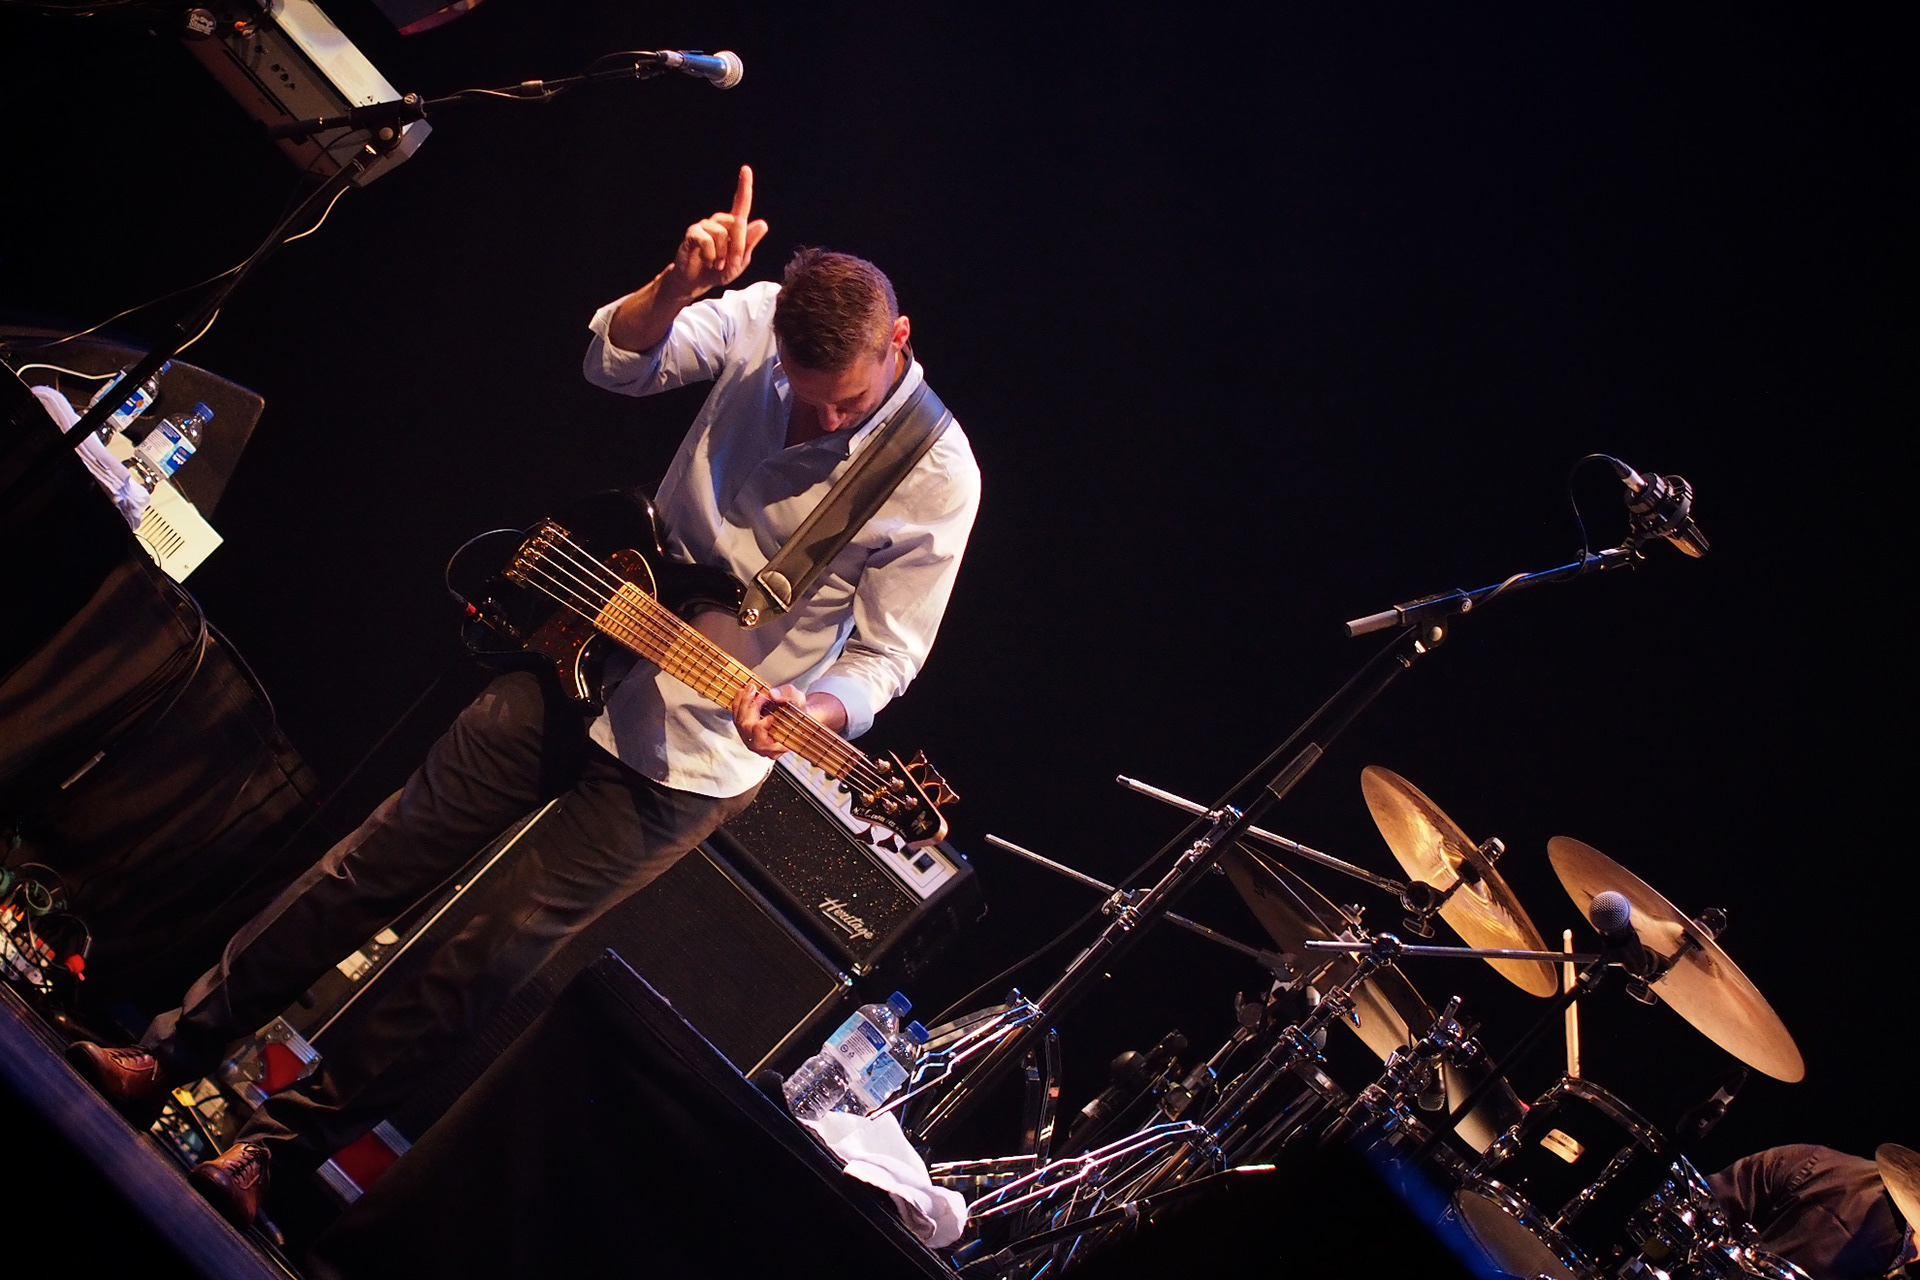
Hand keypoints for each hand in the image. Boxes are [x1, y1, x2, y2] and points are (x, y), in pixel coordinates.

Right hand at [668, 164, 769, 298]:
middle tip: (728, 264)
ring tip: (716, 264)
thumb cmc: (719, 271)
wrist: (696, 282)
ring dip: (722, 255)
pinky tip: (708, 261)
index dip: (744, 186)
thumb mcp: (739, 261)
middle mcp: (719, 221)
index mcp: (733, 226)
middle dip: (738, 248)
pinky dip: (711, 256)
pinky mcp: (693, 233)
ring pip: (723, 234)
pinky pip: (707, 241)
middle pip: (737, 224)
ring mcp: (704, 226)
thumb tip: (762, 223)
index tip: (746, 169)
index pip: (741, 204)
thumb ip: (749, 243)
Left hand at [732, 681, 806, 758]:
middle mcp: (762, 747)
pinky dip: (738, 703)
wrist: (797, 713)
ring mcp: (752, 739)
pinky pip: (736, 718)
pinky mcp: (746, 730)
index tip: (771, 715)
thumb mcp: (800, 702)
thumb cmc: (800, 712)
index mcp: (778, 747)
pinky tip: (742, 692)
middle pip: (748, 730)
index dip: (762, 727)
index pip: (762, 743)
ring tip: (751, 689)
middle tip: (761, 695)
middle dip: (753, 709)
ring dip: (744, 703)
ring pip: (739, 723)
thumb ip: (789, 697)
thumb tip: (773, 694)